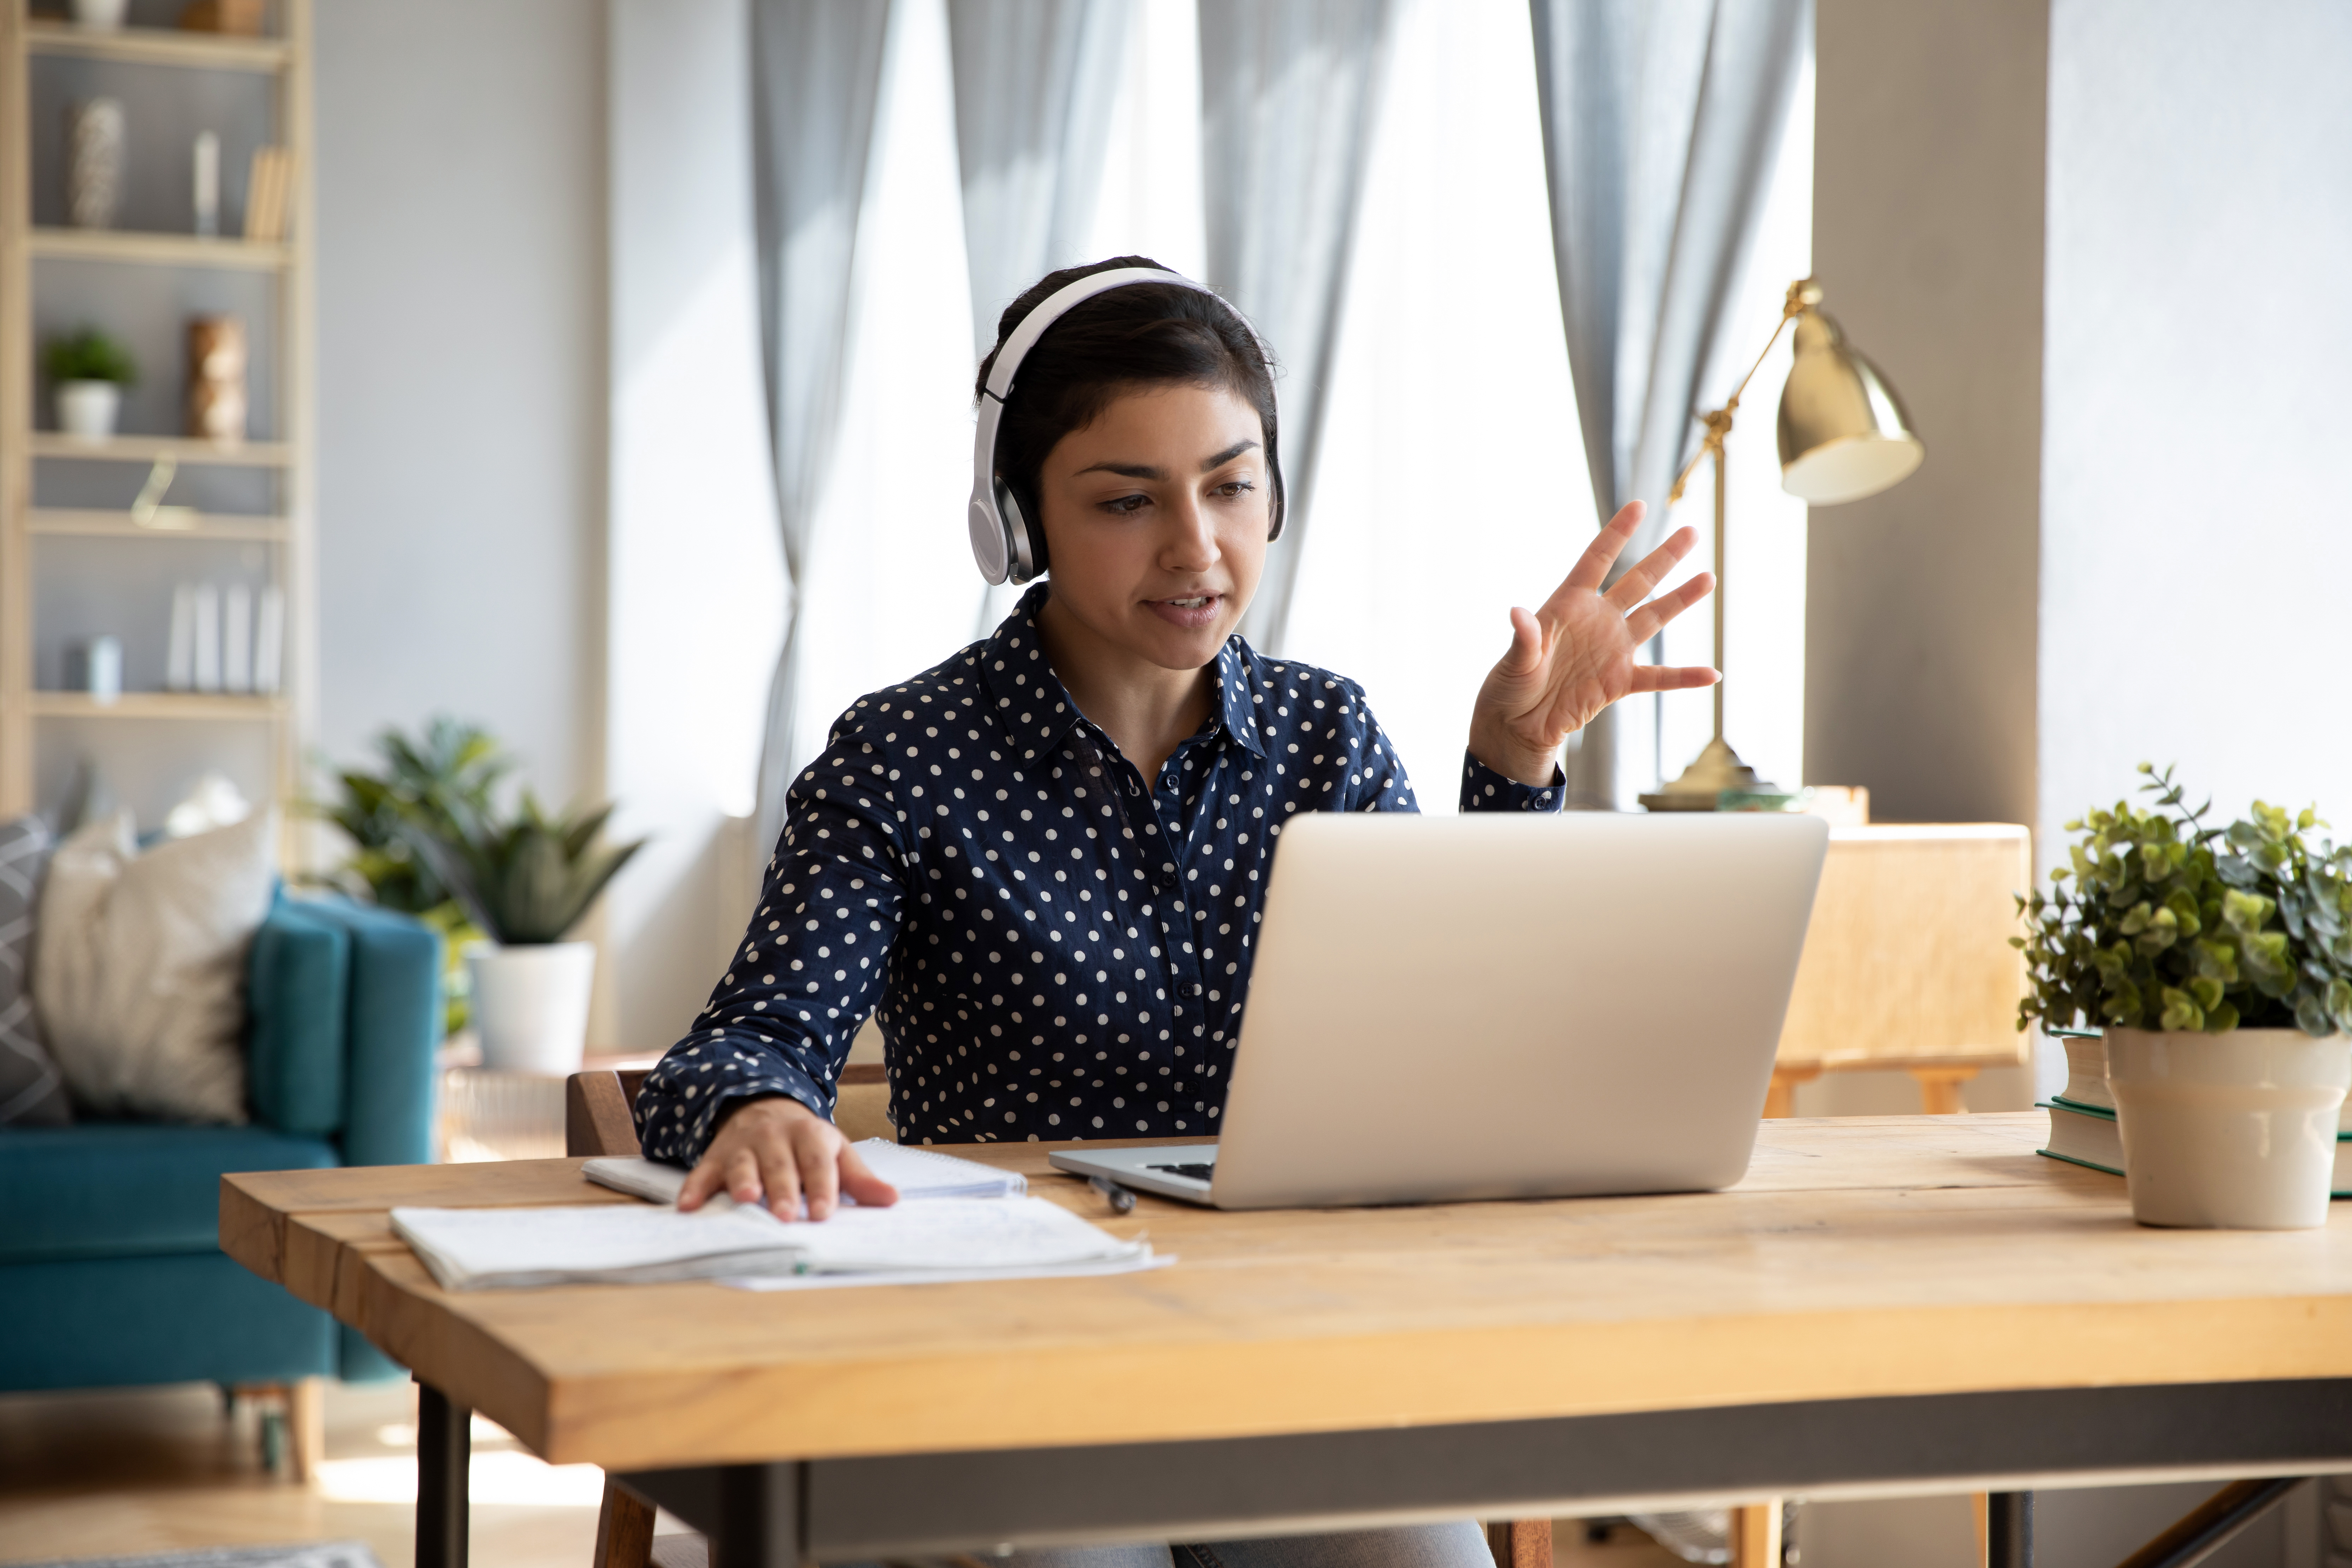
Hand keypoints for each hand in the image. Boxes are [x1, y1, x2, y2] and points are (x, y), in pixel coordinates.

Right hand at [676, 1095, 897, 1219]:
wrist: (763, 1107)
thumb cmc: (806, 1142)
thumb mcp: (837, 1152)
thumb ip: (859, 1179)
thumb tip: (892, 1200)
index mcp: (810, 1135)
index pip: (818, 1161)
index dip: (822, 1186)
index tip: (824, 1211)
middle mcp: (775, 1137)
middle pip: (781, 1164)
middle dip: (783, 1189)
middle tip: (786, 1215)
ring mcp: (743, 1145)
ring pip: (743, 1163)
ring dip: (743, 1181)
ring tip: (746, 1200)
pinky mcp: (716, 1155)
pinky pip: (703, 1170)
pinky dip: (694, 1187)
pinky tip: (689, 1206)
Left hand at [1467, 501, 1718, 785]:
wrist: (1518, 724)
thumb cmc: (1509, 686)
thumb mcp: (1514, 661)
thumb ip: (1524, 638)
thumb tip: (1517, 614)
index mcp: (1568, 605)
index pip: (1596, 560)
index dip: (1617, 534)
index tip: (1639, 505)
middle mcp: (1597, 621)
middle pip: (1637, 582)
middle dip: (1664, 557)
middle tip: (1691, 532)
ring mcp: (1612, 650)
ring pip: (1654, 619)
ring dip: (1681, 600)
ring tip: (1708, 578)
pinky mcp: (1620, 682)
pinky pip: (1659, 678)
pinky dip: (1684, 677)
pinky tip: (1712, 675)